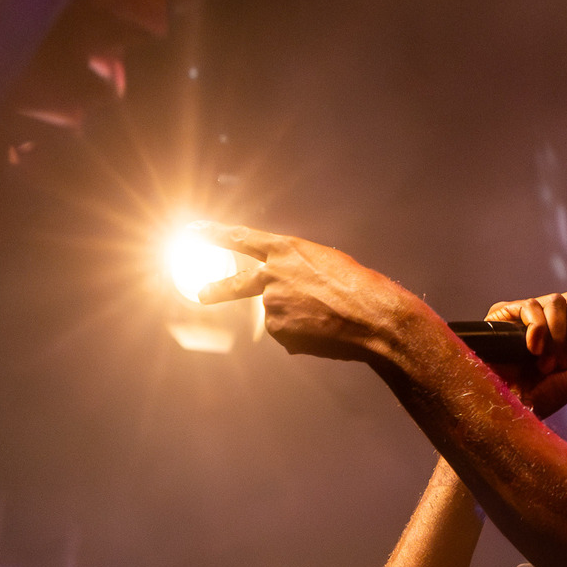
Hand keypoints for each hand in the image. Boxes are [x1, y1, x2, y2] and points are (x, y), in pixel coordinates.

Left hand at [196, 223, 419, 361]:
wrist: (372, 316)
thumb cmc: (358, 287)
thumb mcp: (326, 264)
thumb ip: (299, 272)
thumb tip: (289, 296)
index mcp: (286, 249)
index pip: (242, 239)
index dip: (215, 234)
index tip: (193, 231)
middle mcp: (273, 274)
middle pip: (236, 283)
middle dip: (217, 290)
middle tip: (202, 295)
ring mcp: (272, 304)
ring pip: (278, 315)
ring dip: (298, 319)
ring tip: (327, 318)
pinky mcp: (279, 331)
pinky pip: (288, 335)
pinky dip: (303, 336)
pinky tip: (324, 332)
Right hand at [477, 285, 566, 416]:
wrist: (517, 406)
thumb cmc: (549, 394)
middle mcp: (552, 314)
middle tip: (563, 360)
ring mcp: (530, 313)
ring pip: (555, 301)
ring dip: (556, 337)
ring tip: (546, 362)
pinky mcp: (507, 314)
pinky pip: (531, 306)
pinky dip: (537, 330)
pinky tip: (532, 350)